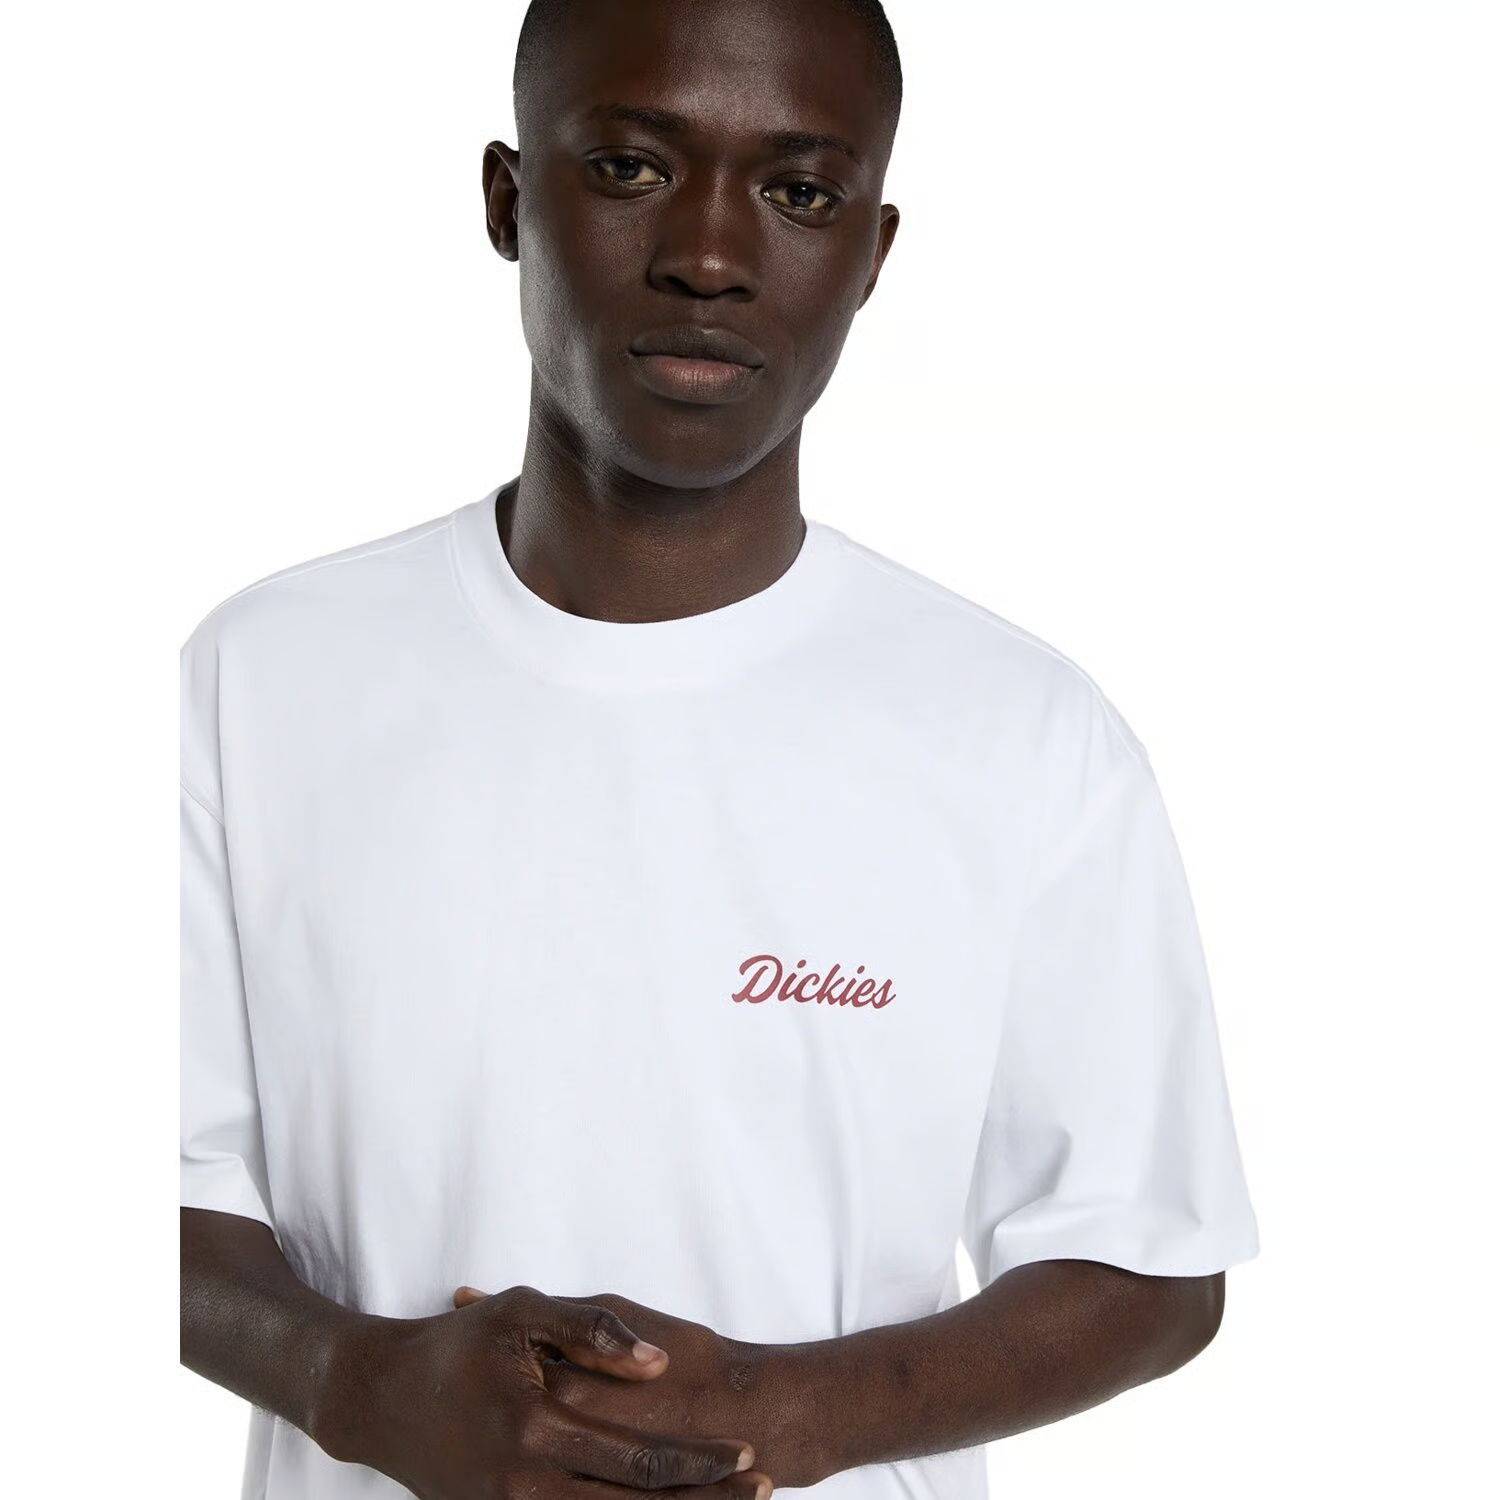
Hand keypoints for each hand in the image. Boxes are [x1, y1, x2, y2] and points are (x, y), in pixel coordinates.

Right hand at [317, 1282, 769, 1499]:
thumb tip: (655, 1360)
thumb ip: (592, 1331)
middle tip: (763, 1493)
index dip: (701, 1465)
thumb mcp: (523, 1312)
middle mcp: (526, 1488)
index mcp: (540, 1429)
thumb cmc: (458, 1346)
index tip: (750, 1459)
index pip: (642, 1461)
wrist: (380, 1399)